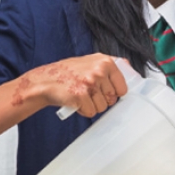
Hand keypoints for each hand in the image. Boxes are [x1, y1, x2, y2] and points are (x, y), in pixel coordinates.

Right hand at [14, 53, 128, 117]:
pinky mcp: (80, 96)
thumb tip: (129, 68)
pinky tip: (75, 101)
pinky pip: (91, 112)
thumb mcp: (91, 62)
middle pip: (112, 99)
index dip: (113, 93)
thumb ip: (109, 66)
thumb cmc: (69, 73)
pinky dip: (83, 111)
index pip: (123, 88)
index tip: (103, 90)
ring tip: (80, 95)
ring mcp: (90, 83)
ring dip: (91, 106)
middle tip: (87, 92)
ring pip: (102, 107)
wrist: (45, 80)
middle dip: (101, 100)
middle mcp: (99, 71)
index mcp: (105, 62)